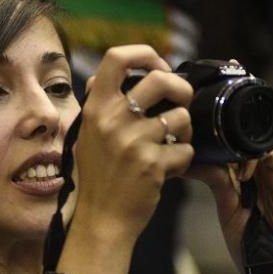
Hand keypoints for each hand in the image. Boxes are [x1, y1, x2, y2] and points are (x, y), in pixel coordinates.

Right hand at [73, 46, 193, 244]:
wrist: (101, 219)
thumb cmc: (97, 177)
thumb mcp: (86, 134)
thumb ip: (98, 104)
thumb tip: (106, 74)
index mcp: (96, 108)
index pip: (117, 57)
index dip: (145, 54)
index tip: (157, 67)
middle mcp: (113, 121)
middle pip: (162, 79)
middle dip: (181, 88)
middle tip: (181, 102)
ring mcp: (134, 142)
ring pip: (181, 117)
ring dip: (184, 130)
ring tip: (171, 143)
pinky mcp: (154, 165)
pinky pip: (186, 149)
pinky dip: (183, 159)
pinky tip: (168, 168)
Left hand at [190, 145, 272, 273]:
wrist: (271, 268)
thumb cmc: (250, 242)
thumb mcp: (227, 206)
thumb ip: (218, 181)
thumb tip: (194, 162)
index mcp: (253, 176)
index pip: (242, 145)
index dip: (225, 139)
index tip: (203, 141)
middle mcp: (268, 172)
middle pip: (254, 138)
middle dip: (232, 138)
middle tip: (211, 145)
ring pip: (263, 141)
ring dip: (243, 147)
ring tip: (227, 164)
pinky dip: (257, 157)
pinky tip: (243, 175)